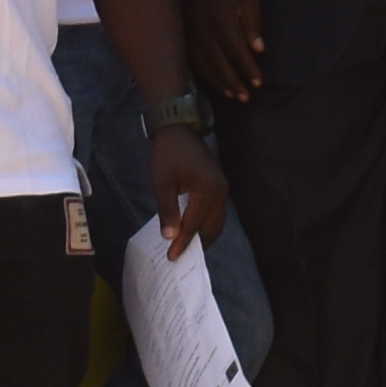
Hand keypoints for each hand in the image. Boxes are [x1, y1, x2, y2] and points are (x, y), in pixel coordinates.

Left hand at [147, 122, 230, 256]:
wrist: (179, 128)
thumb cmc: (168, 154)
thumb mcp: (162, 182)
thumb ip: (168, 210)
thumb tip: (170, 237)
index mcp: (207, 190)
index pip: (194, 224)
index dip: (183, 243)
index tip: (172, 257)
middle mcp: (220, 191)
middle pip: (212, 227)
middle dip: (197, 243)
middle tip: (180, 256)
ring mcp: (223, 187)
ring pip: (217, 221)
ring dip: (204, 235)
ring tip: (187, 247)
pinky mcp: (220, 185)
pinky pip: (217, 212)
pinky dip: (207, 224)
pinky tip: (194, 229)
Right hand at [184, 0, 269, 103]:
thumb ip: (253, 23)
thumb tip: (258, 50)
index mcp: (219, 19)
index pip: (236, 52)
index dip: (248, 69)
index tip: (259, 83)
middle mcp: (200, 29)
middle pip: (218, 64)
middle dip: (233, 82)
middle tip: (246, 97)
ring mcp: (187, 33)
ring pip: (202, 65)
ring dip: (218, 82)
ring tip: (233, 95)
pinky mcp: (180, 35)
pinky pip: (190, 60)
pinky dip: (204, 74)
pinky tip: (214, 83)